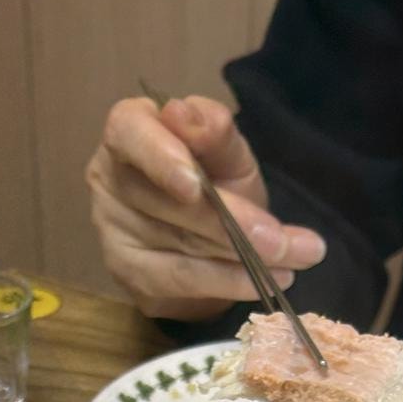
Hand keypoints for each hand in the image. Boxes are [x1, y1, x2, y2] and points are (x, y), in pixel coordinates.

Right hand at [86, 94, 326, 320]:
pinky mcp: (127, 272)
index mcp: (129, 130)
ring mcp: (113, 229)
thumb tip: (194, 119)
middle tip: (283, 241)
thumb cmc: (215, 177)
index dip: (161, 159)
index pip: (130, 134)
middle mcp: (109, 178)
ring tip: (294, 259)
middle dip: (231, 223)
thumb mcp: (227, 153)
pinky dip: (226, 282)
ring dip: (240, 258)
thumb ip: (217, 136)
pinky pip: (180, 279)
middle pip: (166, 203)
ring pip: (178, 246)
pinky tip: (263, 282)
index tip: (195, 185)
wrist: (206, 233)